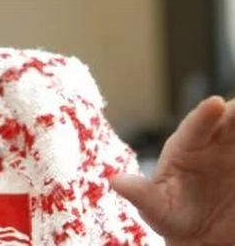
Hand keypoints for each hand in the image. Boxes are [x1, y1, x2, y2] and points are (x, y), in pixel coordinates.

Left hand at [111, 96, 234, 245]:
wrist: (204, 235)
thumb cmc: (174, 218)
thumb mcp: (158, 211)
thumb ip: (142, 195)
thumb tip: (115, 181)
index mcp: (185, 147)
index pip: (195, 127)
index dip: (204, 115)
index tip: (216, 103)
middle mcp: (214, 141)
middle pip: (230, 121)